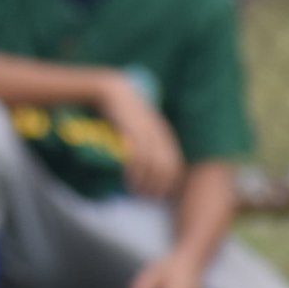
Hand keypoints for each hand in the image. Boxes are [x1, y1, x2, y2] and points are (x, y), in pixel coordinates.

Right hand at [100, 74, 183, 197]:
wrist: (114, 90)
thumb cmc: (125, 111)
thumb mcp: (140, 126)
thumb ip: (147, 143)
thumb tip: (145, 167)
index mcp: (164, 134)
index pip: (174, 165)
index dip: (168, 183)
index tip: (157, 194)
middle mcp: (159, 135)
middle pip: (166, 167)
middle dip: (158, 186)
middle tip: (146, 197)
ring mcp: (146, 133)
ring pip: (152, 165)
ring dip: (145, 182)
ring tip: (135, 191)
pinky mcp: (131, 131)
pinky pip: (137, 156)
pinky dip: (135, 172)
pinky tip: (128, 179)